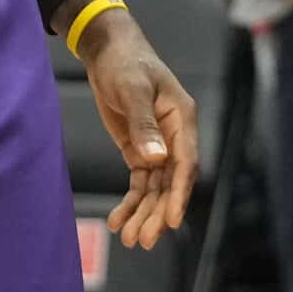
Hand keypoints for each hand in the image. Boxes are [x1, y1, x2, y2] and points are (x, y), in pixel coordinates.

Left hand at [65, 0, 199, 249]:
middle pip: (171, 183)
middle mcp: (174, 136)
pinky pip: (140, 182)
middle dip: (158, 213)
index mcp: (182, 119)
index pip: (185, 163)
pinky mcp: (140, 149)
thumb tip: (156, 159)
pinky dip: (131, 201)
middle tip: (143, 240)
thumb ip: (143, 124)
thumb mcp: (133, 89)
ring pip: (156, 188)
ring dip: (144, 213)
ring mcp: (157, 145)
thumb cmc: (125, 63)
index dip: (179, 194)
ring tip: (130, 240)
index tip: (172, 221)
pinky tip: (118, 220)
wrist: (107, 51)